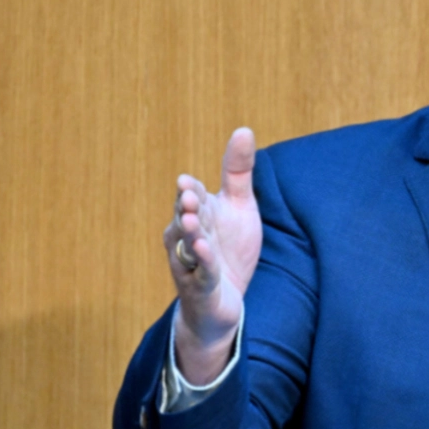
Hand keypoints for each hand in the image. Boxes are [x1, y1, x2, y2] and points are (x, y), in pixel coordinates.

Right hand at [161, 128, 261, 384]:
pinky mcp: (200, 287)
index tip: (187, 180)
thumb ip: (238, 170)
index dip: (190, 190)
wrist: (225, 299)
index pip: (193, 198)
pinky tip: (207, 252)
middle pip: (186, 218)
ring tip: (190, 219)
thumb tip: (243, 129)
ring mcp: (191, 263)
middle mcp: (188, 237)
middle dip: (186, 207)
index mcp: (197, 215)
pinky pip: (200, 273)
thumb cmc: (228, 247)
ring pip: (188, 245)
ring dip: (189, 233)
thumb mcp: (239, 206)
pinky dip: (203, 263)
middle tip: (187, 194)